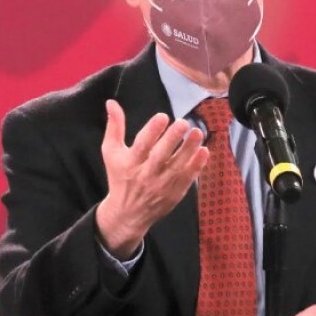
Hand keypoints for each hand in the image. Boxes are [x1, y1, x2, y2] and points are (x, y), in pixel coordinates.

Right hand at [96, 99, 209, 258]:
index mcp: (130, 163)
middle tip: (183, 122)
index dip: (152, 130)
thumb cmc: (120, 176)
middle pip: (161, 155)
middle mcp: (146, 174)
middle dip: (172, 138)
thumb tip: (112, 102)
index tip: (163, 116)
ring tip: (198, 132)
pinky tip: (204, 151)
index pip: (141, 145)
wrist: (128, 213)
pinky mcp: (175, 193)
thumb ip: (114, 127)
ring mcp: (162, 185)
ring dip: (189, 149)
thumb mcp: (111, 152)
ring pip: (178, 166)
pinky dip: (197, 166)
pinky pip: (188, 178)